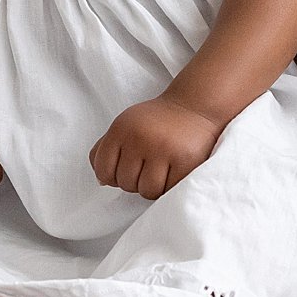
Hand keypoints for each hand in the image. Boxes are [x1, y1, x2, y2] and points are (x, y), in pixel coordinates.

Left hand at [90, 95, 223, 199]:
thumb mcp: (124, 125)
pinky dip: (170, 186)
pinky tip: (173, 171)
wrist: (194, 106)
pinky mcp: (185, 161)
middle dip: (135, 180)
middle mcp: (140, 138)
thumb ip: (104, 149)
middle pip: (125, 183)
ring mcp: (163, 149)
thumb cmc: (156, 120)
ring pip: (147, 191)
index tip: (126, 168)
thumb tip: (102, 181)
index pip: (103, 172)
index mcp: (121, 129)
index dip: (113, 176)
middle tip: (148, 166)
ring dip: (153, 186)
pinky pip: (168, 190)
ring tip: (160, 171)